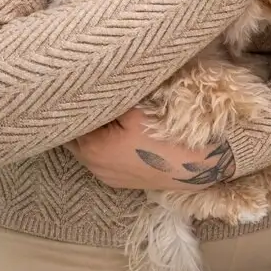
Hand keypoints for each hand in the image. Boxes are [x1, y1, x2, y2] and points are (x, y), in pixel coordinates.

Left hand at [68, 109, 236, 190]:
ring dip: (96, 136)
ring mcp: (108, 177)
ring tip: (109, 119)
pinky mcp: (122, 182)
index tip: (82, 93)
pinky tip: (122, 138)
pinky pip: (104, 161)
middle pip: (77, 139)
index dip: (75, 107)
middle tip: (96, 102)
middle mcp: (93, 167)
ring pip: (90, 151)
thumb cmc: (167, 135)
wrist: (200, 165)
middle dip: (84, 122)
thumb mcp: (136, 108)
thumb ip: (110, 99)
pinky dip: (106, 149)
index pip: (70, 123)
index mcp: (91, 148)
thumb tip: (93, 88)